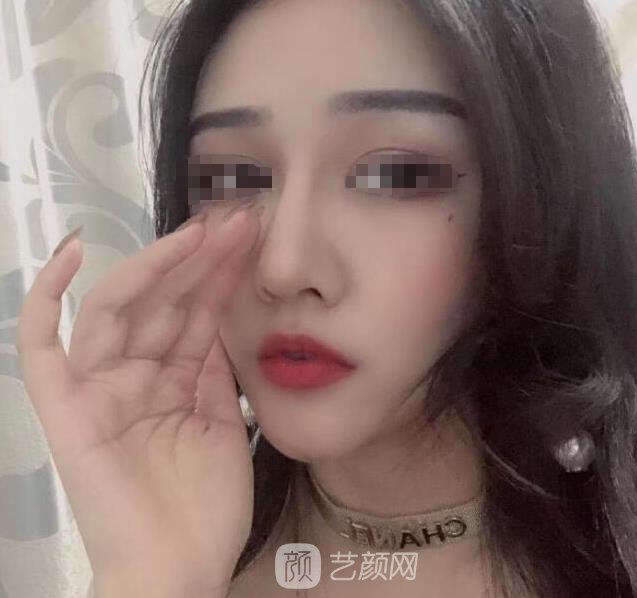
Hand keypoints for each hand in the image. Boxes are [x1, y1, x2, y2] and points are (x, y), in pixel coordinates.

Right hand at [15, 207, 260, 595]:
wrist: (179, 569)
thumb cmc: (205, 507)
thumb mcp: (222, 425)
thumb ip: (213, 373)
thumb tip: (215, 321)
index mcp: (170, 382)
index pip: (194, 314)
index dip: (221, 275)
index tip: (251, 238)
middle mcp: (131, 376)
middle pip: (163, 302)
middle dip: (201, 261)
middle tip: (239, 222)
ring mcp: (95, 388)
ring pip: (120, 309)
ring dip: (159, 266)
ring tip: (203, 231)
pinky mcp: (63, 408)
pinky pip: (41, 346)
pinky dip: (46, 298)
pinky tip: (71, 252)